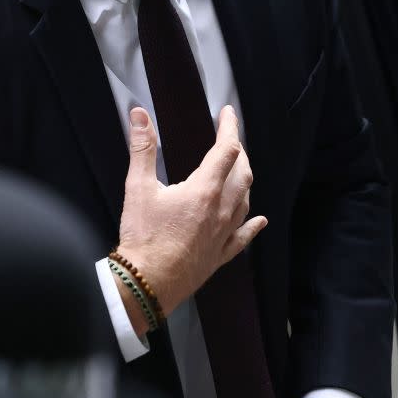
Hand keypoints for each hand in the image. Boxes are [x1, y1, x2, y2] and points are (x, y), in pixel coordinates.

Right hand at [116, 105, 266, 321]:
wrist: (147, 283)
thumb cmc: (143, 237)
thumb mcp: (138, 188)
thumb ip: (142, 149)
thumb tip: (140, 115)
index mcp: (204, 190)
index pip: (226, 149)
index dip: (229, 128)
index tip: (227, 114)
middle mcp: (221, 210)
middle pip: (242, 173)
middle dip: (240, 152)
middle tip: (232, 138)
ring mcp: (224, 234)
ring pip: (245, 200)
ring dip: (245, 180)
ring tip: (240, 169)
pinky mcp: (220, 254)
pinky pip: (243, 236)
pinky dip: (252, 224)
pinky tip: (259, 220)